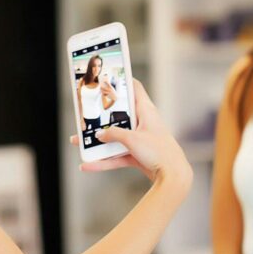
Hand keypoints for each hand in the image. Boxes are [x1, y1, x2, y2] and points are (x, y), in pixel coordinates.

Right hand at [71, 79, 192, 185]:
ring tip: (78, 142)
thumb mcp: (132, 139)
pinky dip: (103, 161)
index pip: (135, 89)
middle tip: (85, 112)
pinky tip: (88, 165)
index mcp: (146, 111)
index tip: (109, 77)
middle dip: (101, 116)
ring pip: (114, 138)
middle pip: (118, 115)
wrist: (173, 176)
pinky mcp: (138, 154)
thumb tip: (99, 134)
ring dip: (97, 142)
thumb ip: (113, 134)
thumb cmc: (159, 152)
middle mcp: (143, 123)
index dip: (123, 81)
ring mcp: (140, 139)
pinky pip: (116, 155)